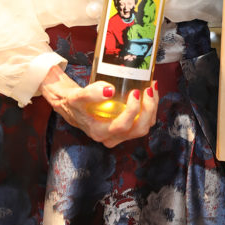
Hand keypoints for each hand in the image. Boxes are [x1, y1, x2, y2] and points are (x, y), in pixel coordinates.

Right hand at [39, 66, 158, 147]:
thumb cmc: (74, 102)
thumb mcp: (76, 96)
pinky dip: (150, 108)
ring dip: (152, 108)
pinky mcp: (127, 128)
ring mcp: (121, 134)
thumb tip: (110, 90)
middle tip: (149, 89)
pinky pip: (144, 121)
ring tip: (152, 87)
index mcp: (100, 132)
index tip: (135, 91)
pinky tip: (150, 92)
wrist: (72, 106)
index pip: (122, 126)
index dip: (133, 110)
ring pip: (145, 126)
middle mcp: (112, 137)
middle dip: (149, 109)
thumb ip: (90, 94)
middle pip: (139, 129)